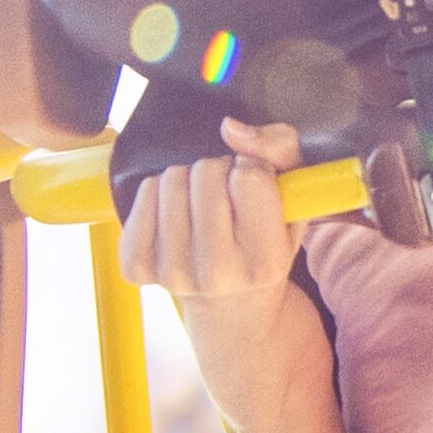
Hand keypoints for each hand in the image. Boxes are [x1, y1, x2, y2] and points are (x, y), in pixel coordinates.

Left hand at [117, 116, 305, 315]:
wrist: (233, 303)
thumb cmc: (264, 239)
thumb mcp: (294, 197)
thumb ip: (279, 149)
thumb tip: (230, 128)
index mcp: (265, 262)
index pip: (249, 177)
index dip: (252, 169)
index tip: (253, 190)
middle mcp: (219, 275)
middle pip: (206, 174)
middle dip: (218, 171)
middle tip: (225, 196)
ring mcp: (174, 273)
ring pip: (171, 180)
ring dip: (188, 179)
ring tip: (201, 204)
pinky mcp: (139, 267)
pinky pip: (143, 195)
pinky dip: (157, 193)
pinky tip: (175, 214)